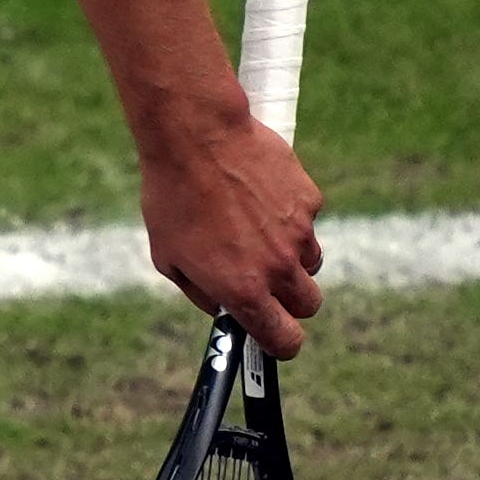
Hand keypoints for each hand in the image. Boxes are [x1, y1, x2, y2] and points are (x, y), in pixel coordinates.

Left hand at [140, 103, 321, 353]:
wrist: (196, 137)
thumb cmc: (173, 197)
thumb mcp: (168, 257)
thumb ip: (200, 292)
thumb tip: (220, 308)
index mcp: (243, 289)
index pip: (284, 339)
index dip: (283, 343)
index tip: (276, 337)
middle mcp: (278, 266)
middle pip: (309, 304)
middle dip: (292, 301)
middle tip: (268, 283)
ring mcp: (299, 232)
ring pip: (311, 261)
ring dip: (292, 257)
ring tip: (258, 231)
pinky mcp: (309, 199)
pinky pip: (306, 221)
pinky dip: (290, 216)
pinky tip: (260, 195)